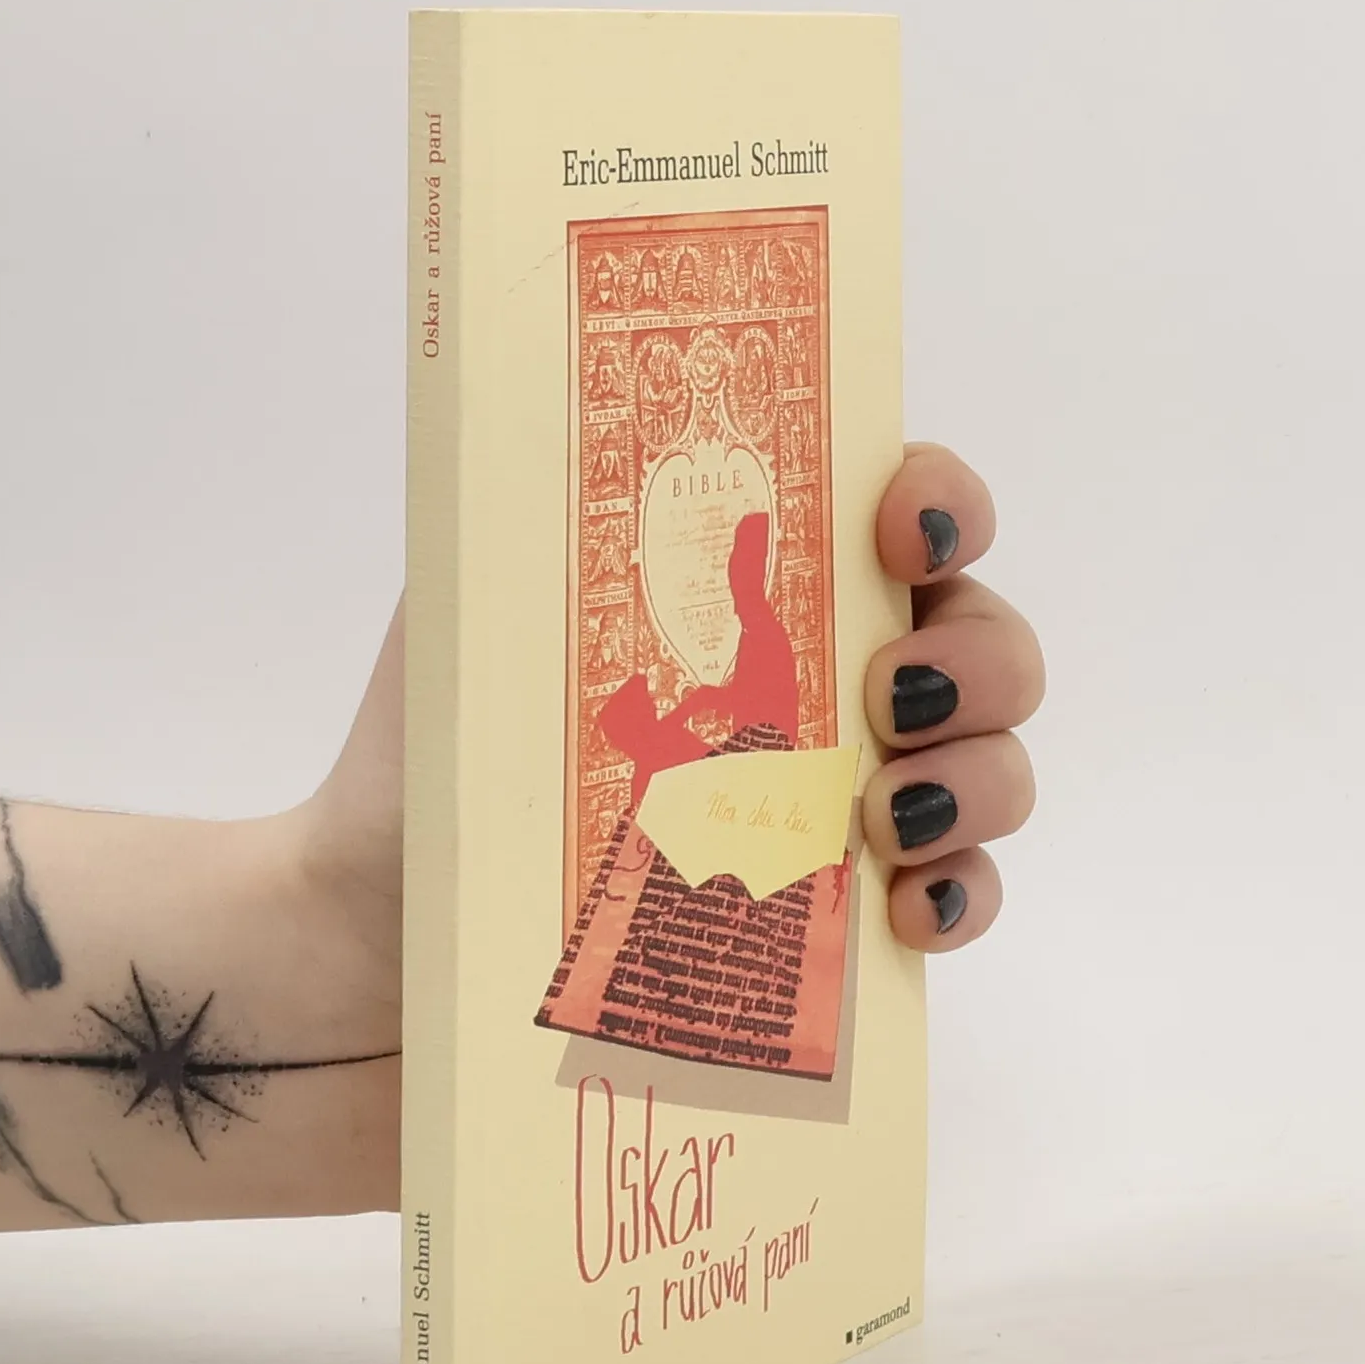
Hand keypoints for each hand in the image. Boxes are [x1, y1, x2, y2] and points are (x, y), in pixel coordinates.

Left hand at [304, 441, 1041, 994]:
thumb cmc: (419, 781)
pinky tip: (906, 911)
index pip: (892, 512)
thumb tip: (592, 395)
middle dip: (976, 654)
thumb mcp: (466, 616)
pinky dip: (959, 897)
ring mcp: (835, 813)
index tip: (902, 532)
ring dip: (978, 776)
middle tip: (888, 694)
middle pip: (980, 640)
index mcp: (740, 597)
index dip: (937, 503)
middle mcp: (812, 691)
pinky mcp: (834, 934)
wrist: (372, 967)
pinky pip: (955, 901)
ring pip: (993, 767)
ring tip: (880, 816)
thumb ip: (547, 509)